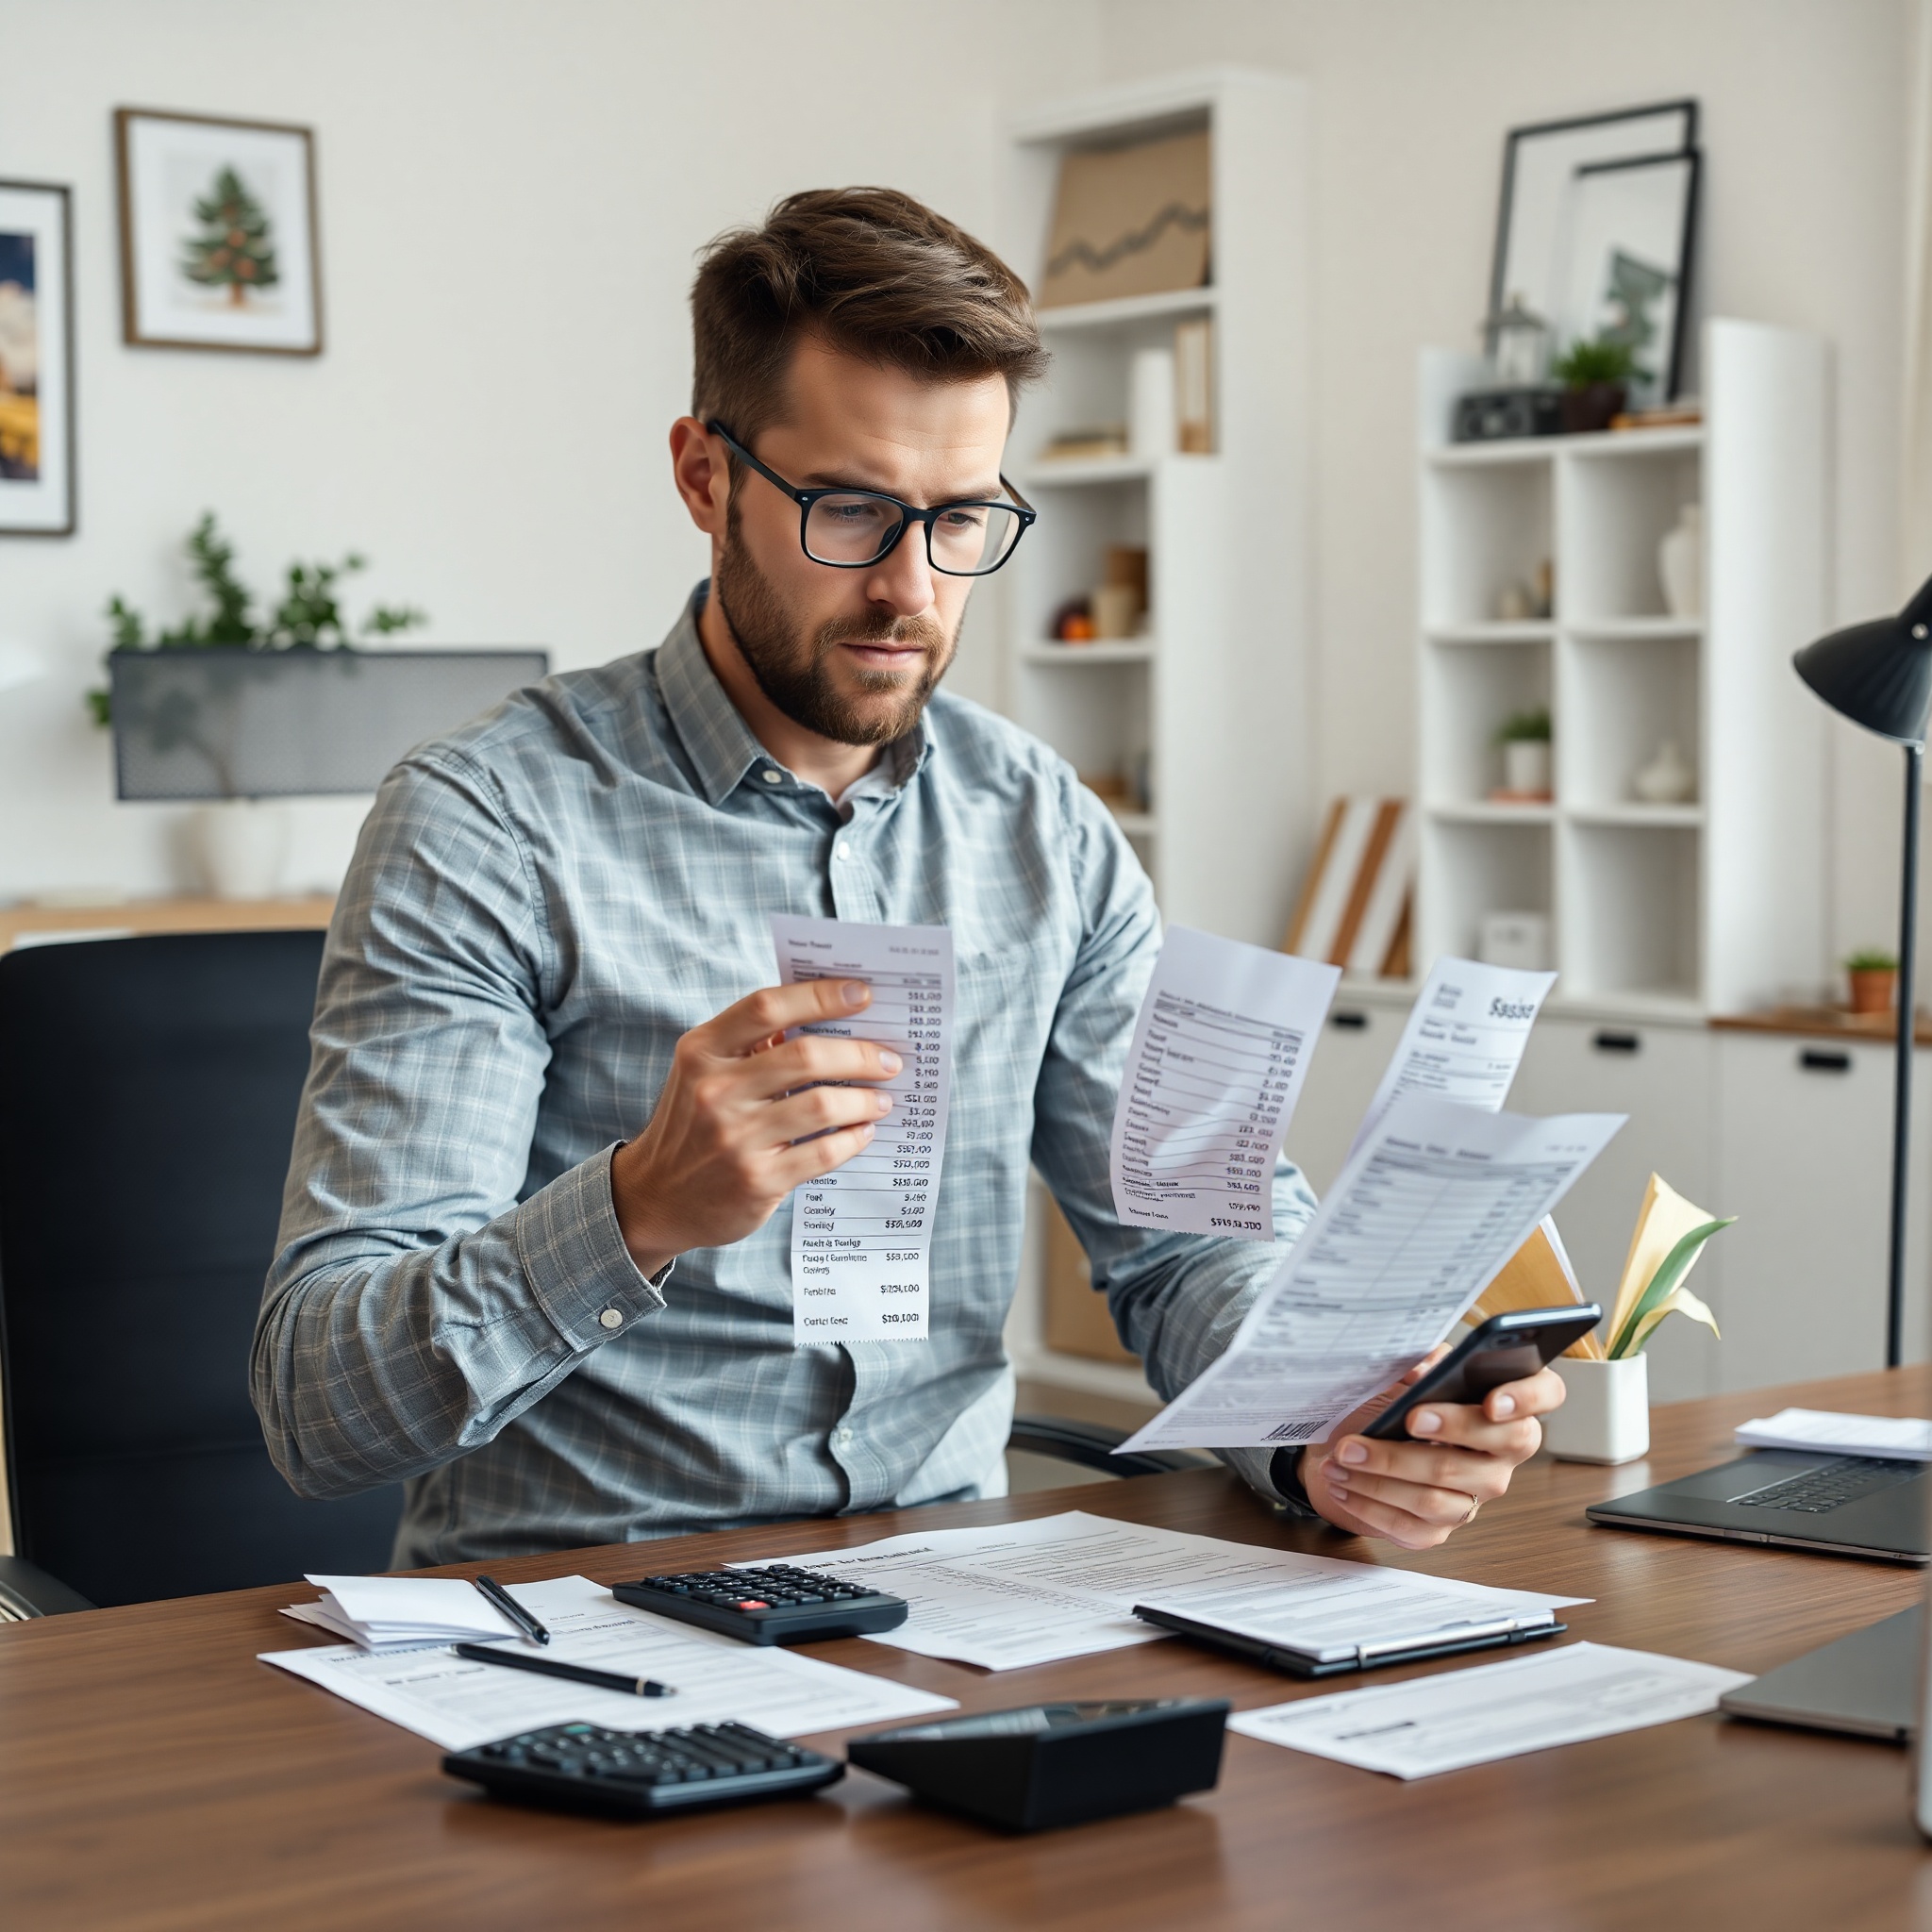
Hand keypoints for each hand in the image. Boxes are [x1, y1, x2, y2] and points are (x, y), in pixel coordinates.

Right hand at [610, 980, 898, 1275]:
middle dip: (861, 1054)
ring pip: (823, 1103)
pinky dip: (853, 1137)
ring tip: (882, 1098)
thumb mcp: (704, 1071)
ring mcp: (735, 1137)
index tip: (862, 993)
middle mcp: (714, 1090)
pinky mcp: (757, 1179)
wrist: (657, 1197)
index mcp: (702, 1051)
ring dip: (865, 1099)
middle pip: (806, 1055)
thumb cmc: (694, 1123)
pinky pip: (825, 1151)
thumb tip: (830, 1017)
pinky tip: (862, 1131)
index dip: (821, 995)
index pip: (767, 1007)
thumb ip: (753, 1043)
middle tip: (889, 1059)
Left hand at [1294, 1349, 1564, 1549]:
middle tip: (1407, 1418)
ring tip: (1346, 1454)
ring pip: (1439, 1492)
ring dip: (1386, 1472)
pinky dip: (1370, 1502)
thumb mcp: (1407, 1371)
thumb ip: (1422, 1363)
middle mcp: (1500, 1455)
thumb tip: (1426, 1366)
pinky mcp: (1439, 1528)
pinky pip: (1409, 1523)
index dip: (1527, 1397)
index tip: (1493, 1399)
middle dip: (1448, 1430)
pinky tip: (1343, 1484)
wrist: (1359, 1444)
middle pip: (1493, 1447)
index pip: (1546, 1394)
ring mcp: (1473, 1495)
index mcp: (1506, 1404)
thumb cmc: (1393, 1404)